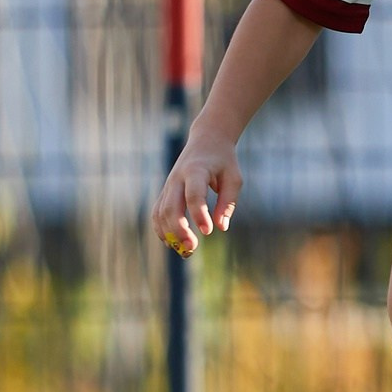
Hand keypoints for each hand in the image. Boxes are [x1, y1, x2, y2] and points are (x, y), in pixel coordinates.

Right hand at [151, 131, 241, 256]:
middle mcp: (177, 178)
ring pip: (160, 212)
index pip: (194, 195)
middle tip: (193, 248)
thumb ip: (227, 202)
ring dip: (169, 233)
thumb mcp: (233, 178)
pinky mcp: (165, 192)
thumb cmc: (223, 161)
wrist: (206, 140)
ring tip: (186, 251)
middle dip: (179, 230)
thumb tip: (221, 227)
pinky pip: (157, 212)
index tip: (208, 232)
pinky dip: (161, 229)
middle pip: (171, 207)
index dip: (199, 214)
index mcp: (196, 171)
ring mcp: (168, 185)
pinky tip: (173, 243)